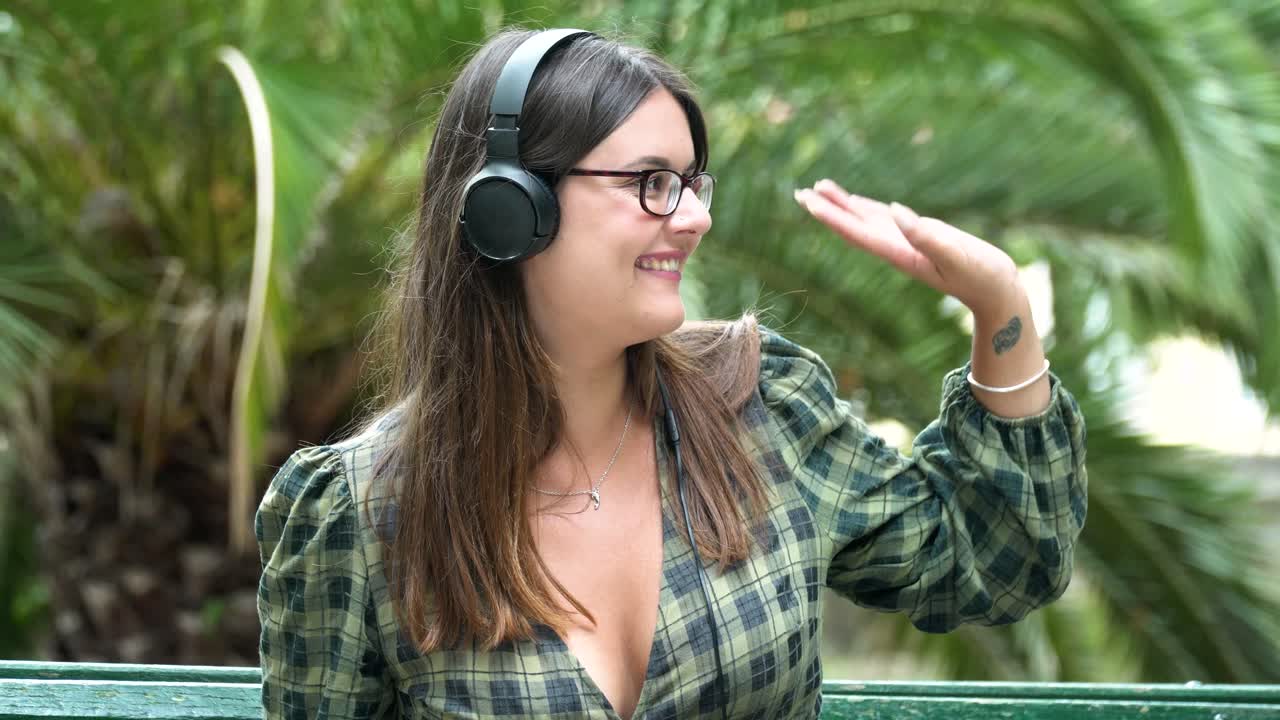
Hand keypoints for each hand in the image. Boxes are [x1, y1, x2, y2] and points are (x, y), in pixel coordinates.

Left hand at [794, 179, 1020, 315]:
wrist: (996, 292)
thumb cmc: (980, 275)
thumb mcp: (955, 255)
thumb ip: (926, 235)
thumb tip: (895, 211)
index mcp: (900, 254)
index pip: (858, 233)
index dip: (833, 217)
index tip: (810, 202)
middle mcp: (896, 249)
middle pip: (853, 226)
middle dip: (827, 209)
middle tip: (800, 193)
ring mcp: (906, 244)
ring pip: (866, 221)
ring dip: (842, 206)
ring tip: (819, 188)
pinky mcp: (919, 238)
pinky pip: (885, 220)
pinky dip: (867, 209)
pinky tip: (857, 203)